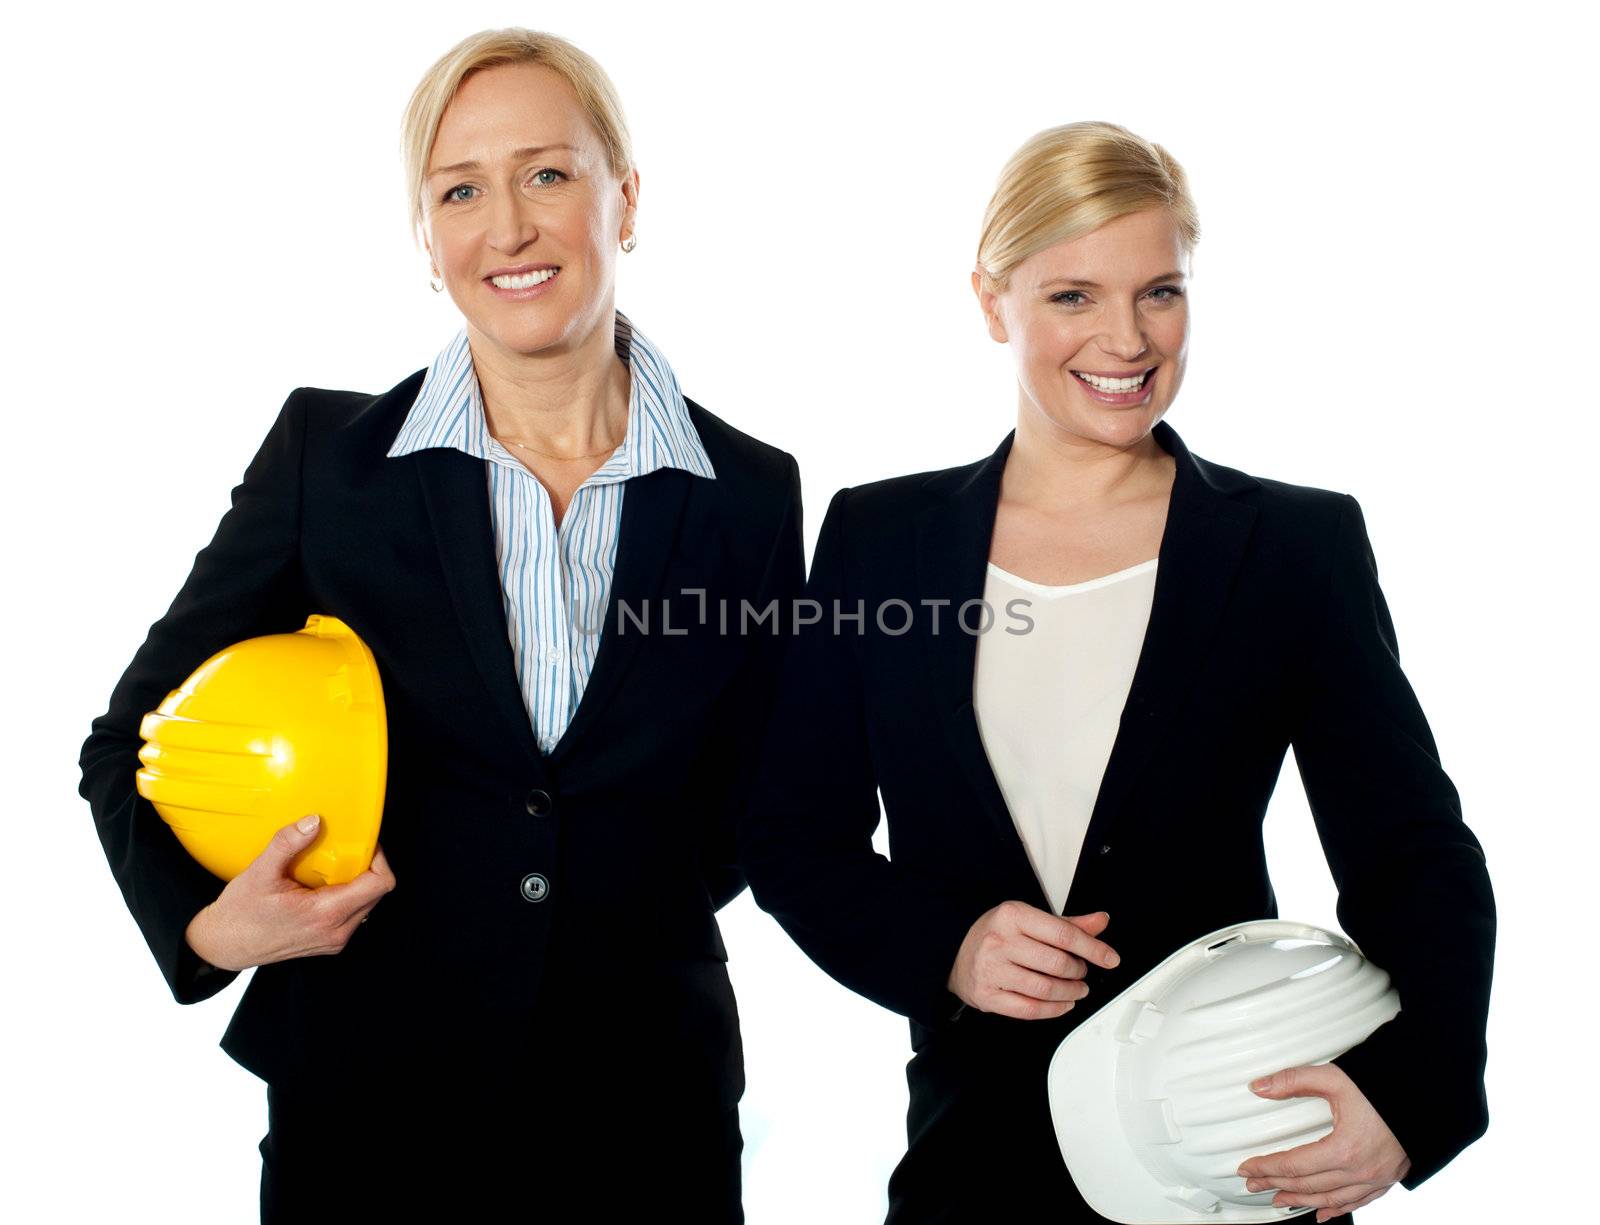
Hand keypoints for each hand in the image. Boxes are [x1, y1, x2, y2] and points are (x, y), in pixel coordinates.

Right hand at [184, 815, 396, 971]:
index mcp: (326, 913)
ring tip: (335, 865)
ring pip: (368, 904)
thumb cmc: (240, 912)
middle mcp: (337, 931)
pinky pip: (354, 915)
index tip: (364, 842)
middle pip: (378, 893)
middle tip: (348, 849)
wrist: (224, 945)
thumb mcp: (259, 872)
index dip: (379, 858)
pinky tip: (325, 884)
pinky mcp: (329, 943)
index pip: (380, 884)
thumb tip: (313, 821)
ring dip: (359, 882)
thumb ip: (287, 844)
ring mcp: (334, 940)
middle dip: (369, 867)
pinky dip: (348, 896)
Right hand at [946, 903, 1119, 1019]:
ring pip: (1045, 989)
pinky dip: (1054, 1009)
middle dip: (1079, 971)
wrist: (956, 955)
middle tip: (1082, 972)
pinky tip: (1063, 1003)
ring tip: (1077, 989)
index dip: (1093, 949)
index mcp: (1012, 915)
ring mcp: (991, 970)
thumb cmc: (997, 935)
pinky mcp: (988, 996)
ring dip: (1070, 993)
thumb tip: (1100, 921)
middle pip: (1057, 964)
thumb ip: (1067, 924)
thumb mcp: (1029, 920)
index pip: (1063, 934)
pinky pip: (1030, 1009)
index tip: (1110, 958)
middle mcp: (999, 941)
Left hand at [1237, 1063, 1411, 1221]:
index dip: (1266, 1168)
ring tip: (1279, 1199)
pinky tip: (1323, 1213)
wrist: (1427, 1097)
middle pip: (1309, 1186)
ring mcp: (1376, 1179)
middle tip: (1254, 1184)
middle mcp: (1361, 1171)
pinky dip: (1337, 1209)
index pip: (1294, 1165)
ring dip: (1302, 1201)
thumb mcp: (1335, 1078)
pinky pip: (1359, 1202)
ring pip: (1331, 1200)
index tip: (1247, 1168)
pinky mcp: (1388, 1179)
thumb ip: (1293, 1080)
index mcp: (1345, 1149)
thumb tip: (1259, 1086)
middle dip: (1276, 1185)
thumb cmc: (1384, 1088)